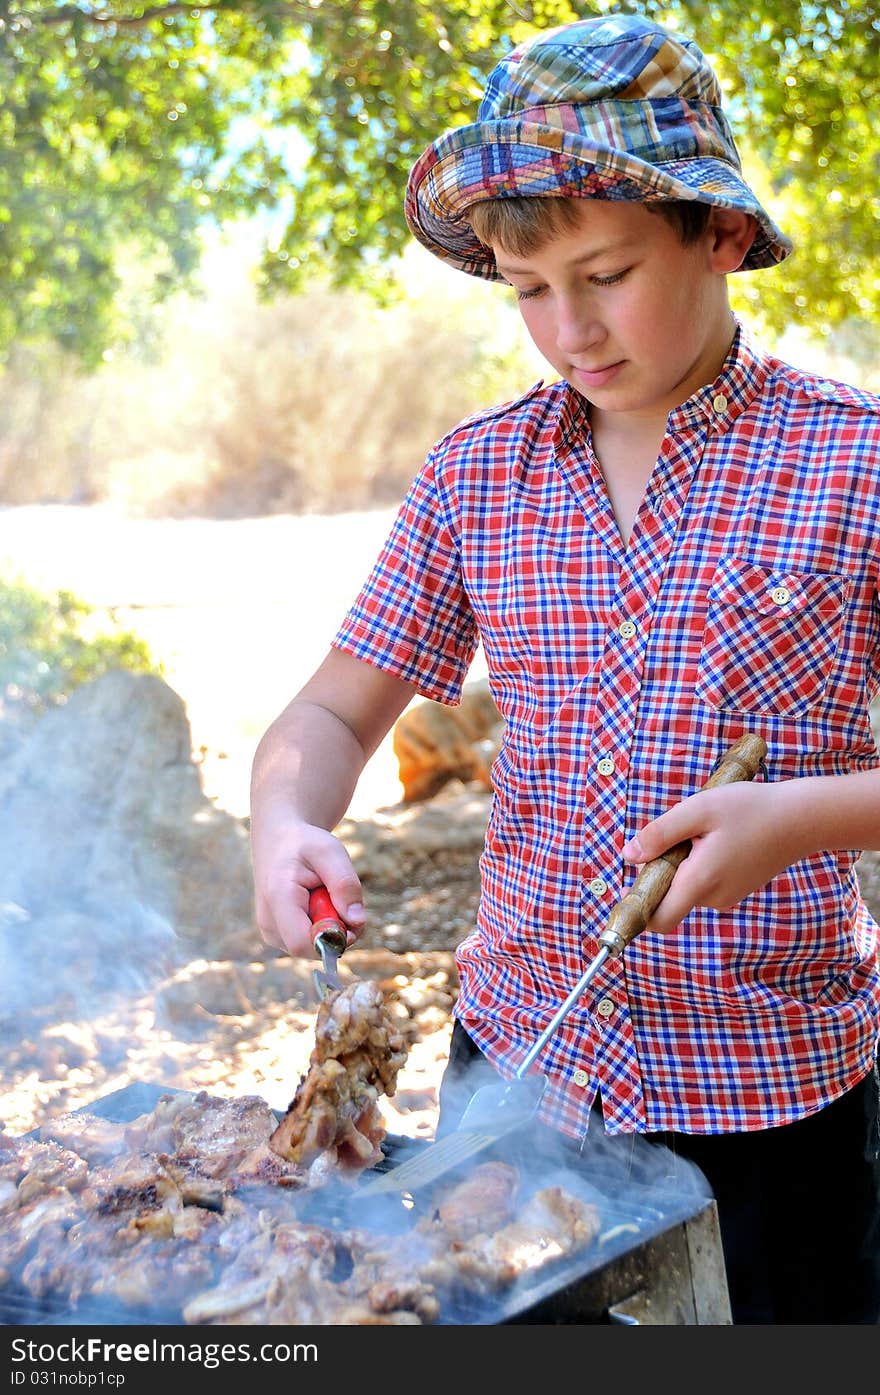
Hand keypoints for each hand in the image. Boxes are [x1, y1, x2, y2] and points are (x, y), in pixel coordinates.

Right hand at [251, 818, 365, 956]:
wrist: (279, 841)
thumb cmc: (305, 844)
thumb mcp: (329, 852)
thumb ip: (344, 883)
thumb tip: (357, 921)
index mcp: (278, 899)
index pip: (302, 943)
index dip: (332, 939)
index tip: (350, 917)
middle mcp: (269, 922)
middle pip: (312, 949)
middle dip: (337, 931)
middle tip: (341, 898)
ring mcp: (271, 933)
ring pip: (313, 948)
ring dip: (331, 928)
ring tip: (326, 897)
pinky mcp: (278, 937)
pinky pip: (310, 944)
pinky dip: (322, 928)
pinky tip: (318, 905)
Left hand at [621, 780, 798, 933]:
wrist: (801, 818)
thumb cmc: (750, 808)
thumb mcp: (698, 809)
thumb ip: (660, 834)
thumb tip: (629, 856)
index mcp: (701, 881)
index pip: (658, 919)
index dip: (637, 908)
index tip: (626, 887)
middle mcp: (713, 898)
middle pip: (668, 897)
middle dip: (662, 868)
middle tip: (683, 834)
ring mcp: (726, 897)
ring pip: (685, 886)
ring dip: (683, 862)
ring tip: (707, 831)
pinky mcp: (735, 889)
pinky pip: (702, 881)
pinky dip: (699, 862)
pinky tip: (719, 837)